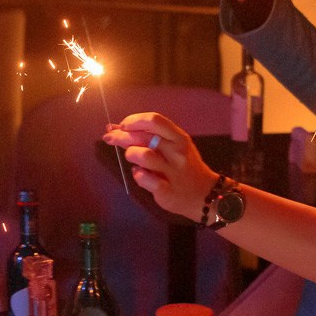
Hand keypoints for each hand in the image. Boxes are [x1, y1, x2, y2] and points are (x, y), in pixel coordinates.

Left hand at [102, 113, 217, 219]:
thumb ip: (147, 136)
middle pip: (144, 136)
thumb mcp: (172, 146)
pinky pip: (144, 178)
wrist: (205, 195)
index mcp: (178, 138)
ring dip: (131, 154)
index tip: (123, 126)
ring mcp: (173, 171)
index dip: (134, 120)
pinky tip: (140, 174)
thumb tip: (114, 127)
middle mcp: (177, 152)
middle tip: (110, 138)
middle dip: (121, 136)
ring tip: (133, 159)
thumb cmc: (183, 167)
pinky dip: (138, 175)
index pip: (154, 120)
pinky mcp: (167, 190)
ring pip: (143, 155)